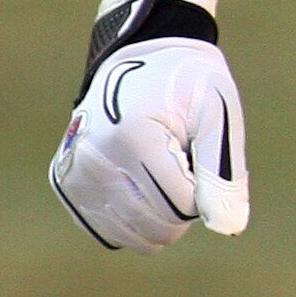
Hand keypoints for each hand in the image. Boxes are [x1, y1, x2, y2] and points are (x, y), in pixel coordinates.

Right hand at [50, 35, 248, 252]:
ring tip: (160, 168)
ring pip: (135, 236)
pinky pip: (112, 233)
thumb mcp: (218, 114)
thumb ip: (222, 172)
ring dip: (161, 214)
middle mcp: (95, 160)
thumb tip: (229, 227)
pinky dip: (135, 220)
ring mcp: (75, 175)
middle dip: (184, 204)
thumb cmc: (187, 85)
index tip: (199, 154)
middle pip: (159, 226)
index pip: (183, 204)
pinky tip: (139, 183)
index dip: (205, 188)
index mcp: (134, 137)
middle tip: (183, 160)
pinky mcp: (66, 186)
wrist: (139, 59)